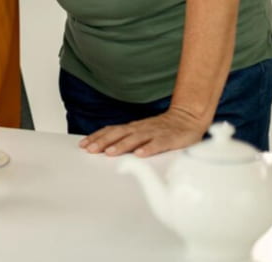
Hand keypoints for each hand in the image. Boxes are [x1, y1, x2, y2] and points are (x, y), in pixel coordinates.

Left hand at [78, 107, 208, 156]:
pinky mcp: (169, 139)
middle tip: (90, 150)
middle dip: (102, 142)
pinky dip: (148, 148)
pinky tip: (140, 155)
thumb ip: (127, 139)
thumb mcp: (141, 132)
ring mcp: (154, 133)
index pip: (111, 131)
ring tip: (109, 152)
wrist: (188, 118)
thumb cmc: (162, 129)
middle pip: (118, 134)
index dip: (96, 137)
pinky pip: (158, 144)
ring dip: (121, 145)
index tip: (83, 145)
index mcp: (133, 128)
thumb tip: (106, 147)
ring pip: (135, 139)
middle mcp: (140, 129)